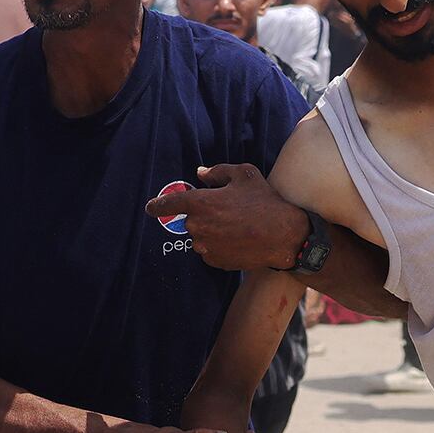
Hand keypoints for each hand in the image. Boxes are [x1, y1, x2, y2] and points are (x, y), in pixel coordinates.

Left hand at [149, 164, 309, 271]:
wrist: (283, 236)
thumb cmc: (264, 202)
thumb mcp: (244, 175)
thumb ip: (217, 171)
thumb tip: (200, 173)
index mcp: (201, 203)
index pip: (169, 204)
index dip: (157, 205)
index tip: (150, 208)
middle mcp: (198, 226)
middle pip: (190, 220)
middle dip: (203, 215)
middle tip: (228, 211)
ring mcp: (205, 246)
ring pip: (200, 236)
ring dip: (211, 231)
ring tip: (237, 226)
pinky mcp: (214, 261)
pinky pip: (209, 251)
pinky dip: (219, 245)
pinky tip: (238, 239)